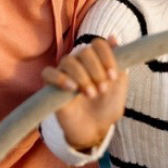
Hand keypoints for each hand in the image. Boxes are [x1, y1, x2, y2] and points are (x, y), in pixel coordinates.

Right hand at [42, 36, 127, 150]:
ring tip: (90, 94)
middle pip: (84, 52)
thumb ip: (119, 62)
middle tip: (102, 89)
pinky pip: (48, 73)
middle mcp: (79, 62)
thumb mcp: (120, 85)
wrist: (96, 129)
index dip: (106, 57)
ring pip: (68, 61)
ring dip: (82, 77)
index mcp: (96, 59)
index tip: (113, 76)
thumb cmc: (108, 106)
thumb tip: (114, 37)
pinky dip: (59, 78)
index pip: (98, 44)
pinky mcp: (51, 87)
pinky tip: (71, 88)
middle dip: (96, 71)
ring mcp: (65, 73)